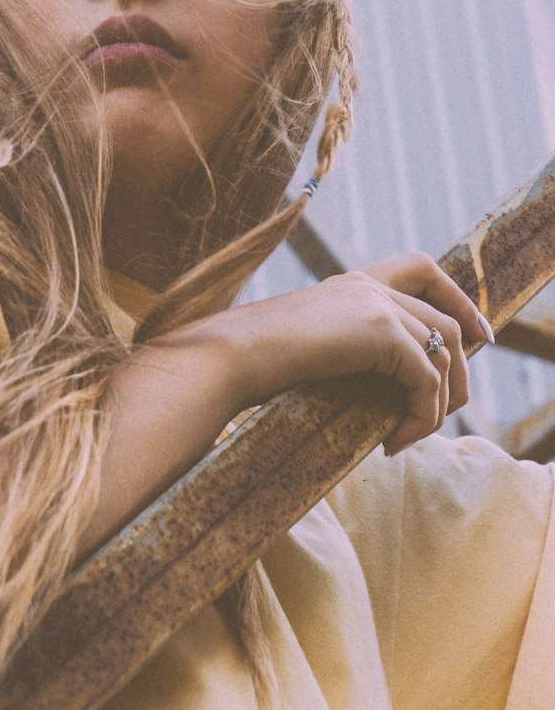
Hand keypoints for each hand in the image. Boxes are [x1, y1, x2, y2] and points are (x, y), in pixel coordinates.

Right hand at [205, 253, 490, 455]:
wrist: (229, 358)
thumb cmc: (250, 364)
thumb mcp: (308, 350)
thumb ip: (345, 353)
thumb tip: (375, 393)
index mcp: (351, 283)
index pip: (422, 268)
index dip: (457, 297)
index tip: (479, 333)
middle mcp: (370, 286)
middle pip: (447, 320)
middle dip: (462, 367)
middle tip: (449, 408)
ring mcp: (378, 305)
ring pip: (445, 352)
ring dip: (439, 403)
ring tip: (409, 435)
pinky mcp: (382, 333)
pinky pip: (426, 381)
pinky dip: (421, 417)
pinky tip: (392, 441)